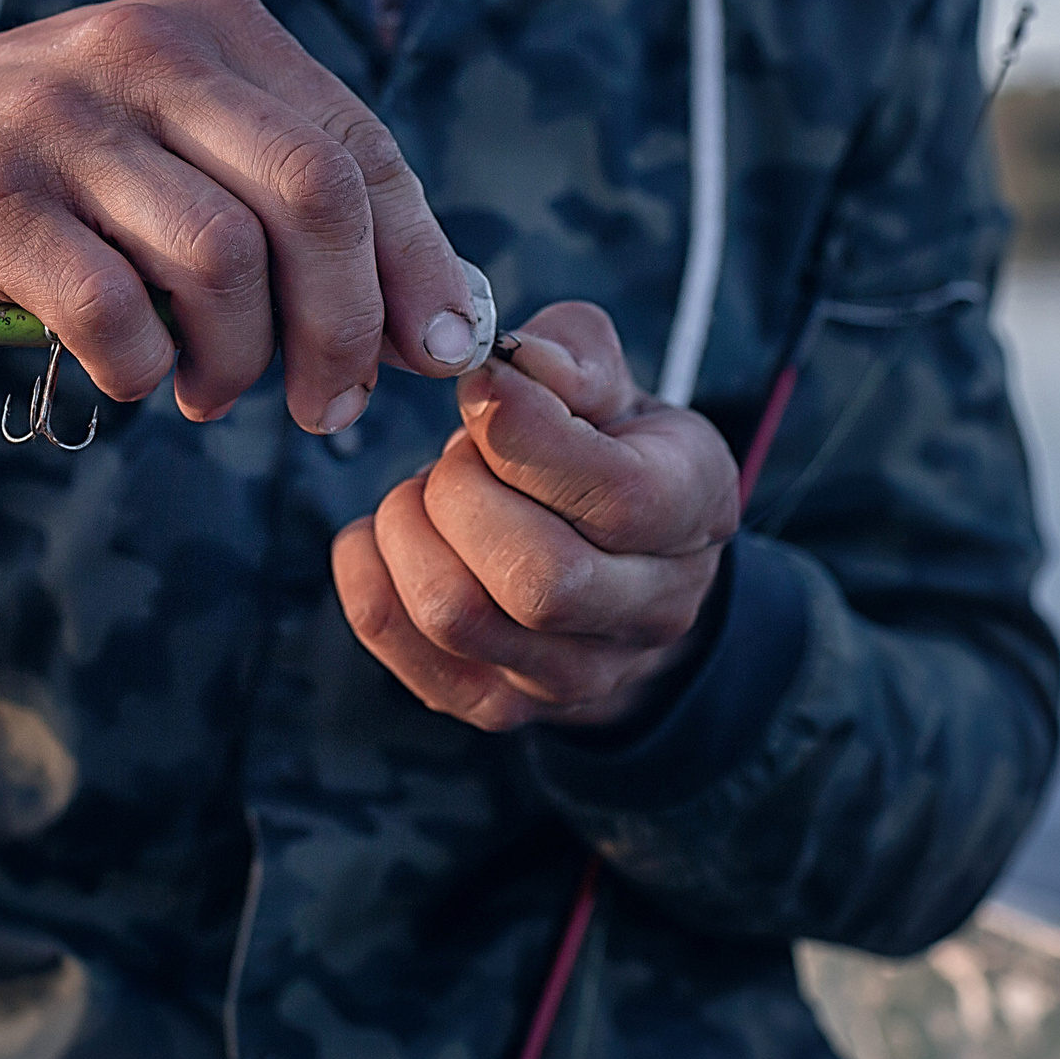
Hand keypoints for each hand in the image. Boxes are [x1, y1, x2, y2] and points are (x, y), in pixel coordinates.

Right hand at [0, 0, 484, 432]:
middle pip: (311, 198)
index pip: (360, 149)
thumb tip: (448, 321)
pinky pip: (110, 306)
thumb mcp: (185, 150)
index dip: (414, 267)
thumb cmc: (61, 176)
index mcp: (214, 24)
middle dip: (344, 327)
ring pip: (222, 258)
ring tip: (208, 391)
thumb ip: (304, 208)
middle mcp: (142, 47)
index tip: (433, 356)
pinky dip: (141, 367)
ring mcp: (59, 114)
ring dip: (236, 360)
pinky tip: (132, 376)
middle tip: (328, 407)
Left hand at [331, 302, 738, 730]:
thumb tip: (515, 368)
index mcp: (693, 512)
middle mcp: (650, 611)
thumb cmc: (603, 447)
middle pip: (537, 577)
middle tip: (458, 451)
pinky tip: (390, 532)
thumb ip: (571, 357)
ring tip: (427, 493)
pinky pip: (395, 639)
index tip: (481, 388)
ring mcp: (572, 674)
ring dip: (411, 529)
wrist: (612, 563)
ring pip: (457, 614)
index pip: (617, 498)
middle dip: (464, 491)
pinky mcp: (494, 701)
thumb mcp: (608, 384)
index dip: (526, 436)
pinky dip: (366, 570)